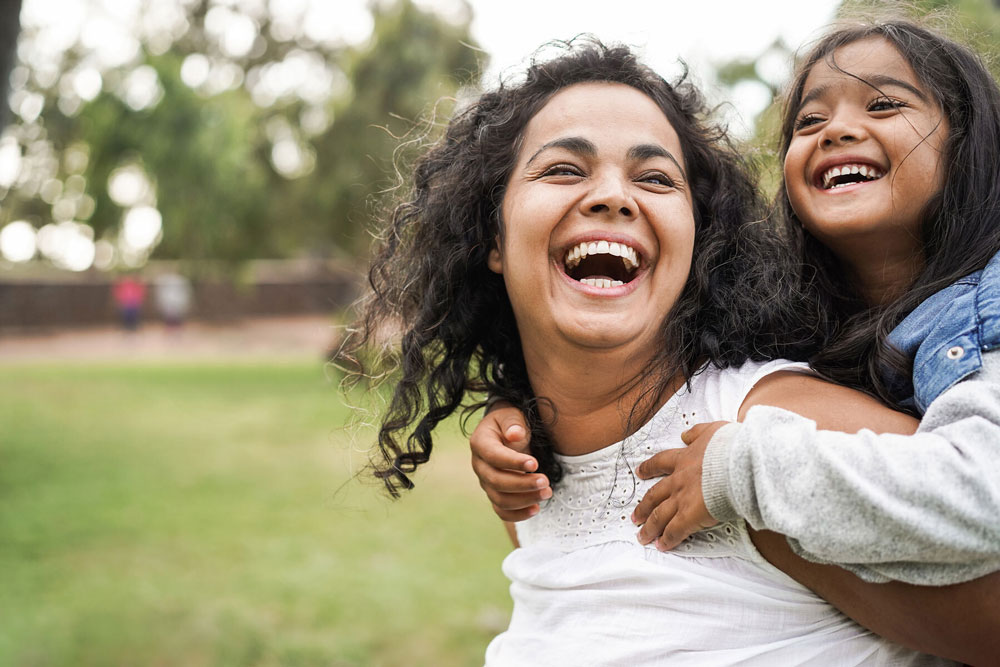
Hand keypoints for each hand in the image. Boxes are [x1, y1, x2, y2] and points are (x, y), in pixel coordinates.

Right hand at [470, 403, 550, 520]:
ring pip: (500, 499)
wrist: (506, 433)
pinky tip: (536, 508)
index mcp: (480, 443)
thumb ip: (513, 423)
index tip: (535, 463)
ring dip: (524, 500)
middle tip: (546, 482)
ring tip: (547, 493)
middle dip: (522, 484)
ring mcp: (485, 482)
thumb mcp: (511, 415)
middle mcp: (479, 465)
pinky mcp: (495, 494)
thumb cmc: (510, 423)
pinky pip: (502, 511)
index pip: (493, 456)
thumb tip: (515, 434)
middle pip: (496, 481)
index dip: (513, 462)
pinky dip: (518, 514)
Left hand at [631, 421, 728, 549]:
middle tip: (635, 516)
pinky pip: (674, 531)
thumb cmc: (731, 447)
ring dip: (650, 527)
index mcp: (684, 459)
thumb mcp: (712, 430)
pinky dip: (667, 540)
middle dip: (643, 507)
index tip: (640, 472)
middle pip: (654, 495)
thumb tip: (686, 434)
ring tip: (643, 536)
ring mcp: (682, 499)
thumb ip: (697, 432)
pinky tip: (662, 546)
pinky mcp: (690, 516)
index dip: (649, 468)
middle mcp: (679, 480)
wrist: (738, 462)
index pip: (661, 463)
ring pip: (659, 515)